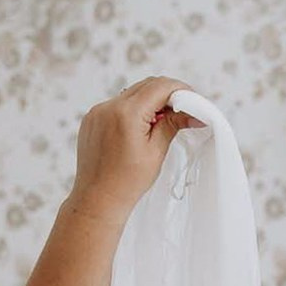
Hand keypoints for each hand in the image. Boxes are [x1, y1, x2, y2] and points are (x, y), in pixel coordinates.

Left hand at [64, 76, 199, 223]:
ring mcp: (97, 112)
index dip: (180, 90)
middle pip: (145, 86)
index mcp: (126, 114)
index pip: (159, 87)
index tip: (193, 101)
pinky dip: (132, 110)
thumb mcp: (156, 151)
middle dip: (167, 94)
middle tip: (183, 111)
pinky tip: (140, 129)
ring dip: (149, 101)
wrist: (97, 199)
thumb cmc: (127, 182)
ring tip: (161, 124)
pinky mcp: (91, 119)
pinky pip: (116, 105)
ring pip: (131, 94)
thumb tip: (194, 114)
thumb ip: (173, 125)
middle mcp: (108, 107)